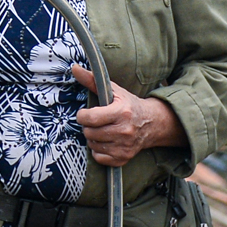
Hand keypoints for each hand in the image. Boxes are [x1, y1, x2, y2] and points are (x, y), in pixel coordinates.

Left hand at [71, 64, 187, 166]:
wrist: (152, 123)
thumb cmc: (129, 105)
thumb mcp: (113, 91)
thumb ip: (92, 80)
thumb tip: (74, 68)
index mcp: (121, 112)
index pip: (90, 118)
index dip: (82, 115)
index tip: (86, 113)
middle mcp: (124, 131)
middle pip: (89, 132)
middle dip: (88, 126)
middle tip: (96, 122)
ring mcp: (125, 146)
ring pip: (93, 145)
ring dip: (93, 138)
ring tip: (102, 130)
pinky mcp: (124, 157)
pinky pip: (99, 158)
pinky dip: (99, 151)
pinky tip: (106, 142)